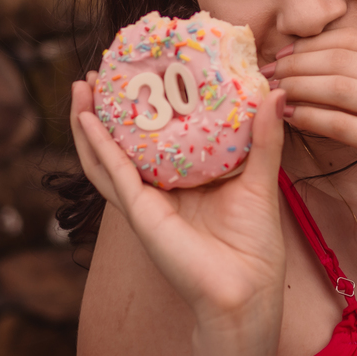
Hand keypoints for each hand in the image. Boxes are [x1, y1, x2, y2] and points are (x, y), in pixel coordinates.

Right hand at [70, 73, 287, 345]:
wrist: (245, 287)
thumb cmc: (254, 242)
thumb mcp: (261, 178)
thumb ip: (264, 137)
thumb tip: (274, 93)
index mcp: (185, 177)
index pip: (158, 134)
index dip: (146, 104)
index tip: (142, 68)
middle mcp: (160, 186)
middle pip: (123, 141)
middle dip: (109, 107)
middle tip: (102, 71)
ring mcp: (145, 199)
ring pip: (105, 155)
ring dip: (89, 121)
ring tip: (82, 85)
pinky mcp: (140, 212)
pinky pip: (112, 173)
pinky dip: (97, 146)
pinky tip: (87, 119)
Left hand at [268, 0, 356, 228]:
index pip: (356, 41)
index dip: (315, 44)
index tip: (287, 53)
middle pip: (343, 61)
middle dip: (300, 63)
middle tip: (272, 71)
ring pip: (339, 88)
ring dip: (299, 87)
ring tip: (276, 90)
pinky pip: (340, 123)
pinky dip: (309, 117)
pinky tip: (290, 116)